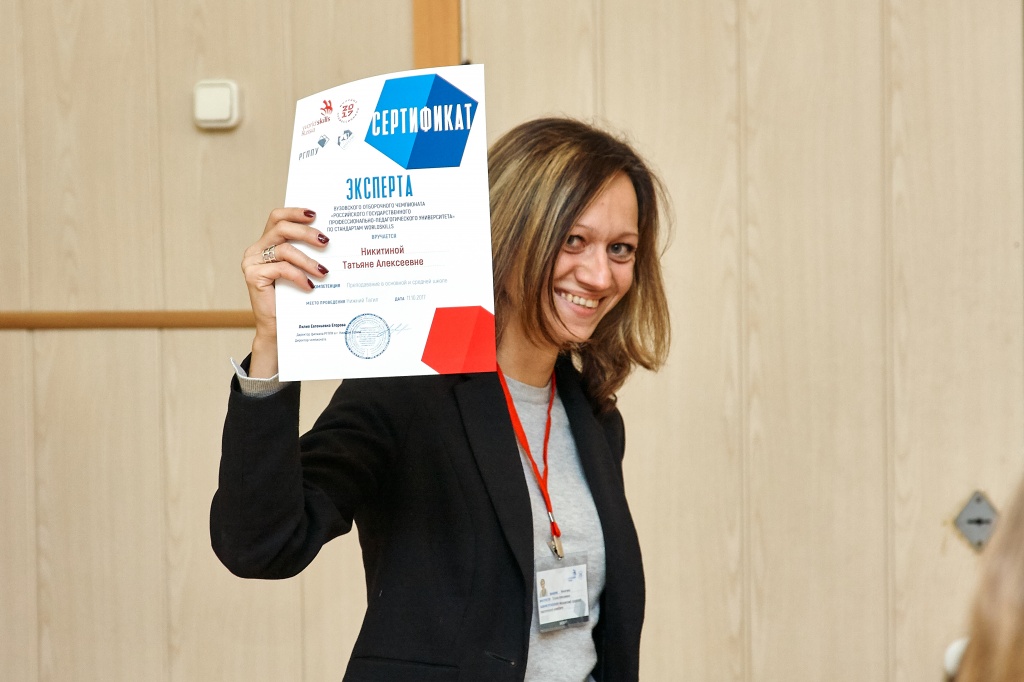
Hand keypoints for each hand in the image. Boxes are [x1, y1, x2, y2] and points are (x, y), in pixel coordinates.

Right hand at [241, 208, 329, 375]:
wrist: (278, 328)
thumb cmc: (293, 298)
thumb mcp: (301, 270)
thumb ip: (306, 253)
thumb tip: (330, 239)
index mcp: (266, 243)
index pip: (277, 217)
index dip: (295, 212)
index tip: (315, 214)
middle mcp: (256, 249)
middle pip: (281, 228)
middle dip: (306, 232)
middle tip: (326, 241)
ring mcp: (252, 262)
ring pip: (284, 249)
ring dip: (308, 260)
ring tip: (324, 271)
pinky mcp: (253, 276)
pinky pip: (281, 268)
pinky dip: (299, 276)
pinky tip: (310, 286)